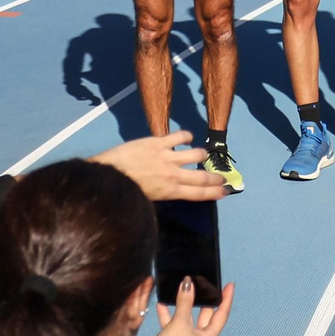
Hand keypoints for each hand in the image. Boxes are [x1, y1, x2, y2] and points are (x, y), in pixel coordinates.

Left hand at [87, 130, 223, 200]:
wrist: (108, 174)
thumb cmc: (126, 190)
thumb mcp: (148, 199)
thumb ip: (165, 193)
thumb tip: (176, 190)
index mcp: (170, 191)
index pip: (199, 193)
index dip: (215, 192)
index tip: (226, 191)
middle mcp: (173, 175)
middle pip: (202, 176)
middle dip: (216, 177)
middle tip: (224, 177)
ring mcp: (167, 157)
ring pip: (196, 154)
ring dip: (201, 155)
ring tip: (200, 155)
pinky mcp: (159, 143)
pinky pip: (180, 136)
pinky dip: (186, 136)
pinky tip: (186, 138)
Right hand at [144, 279, 233, 335]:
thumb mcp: (179, 323)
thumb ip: (184, 302)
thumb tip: (188, 284)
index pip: (221, 314)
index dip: (226, 298)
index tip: (230, 285)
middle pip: (206, 315)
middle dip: (204, 299)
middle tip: (207, 284)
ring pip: (189, 319)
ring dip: (184, 305)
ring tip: (183, 289)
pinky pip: (175, 324)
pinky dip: (170, 315)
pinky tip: (163, 304)